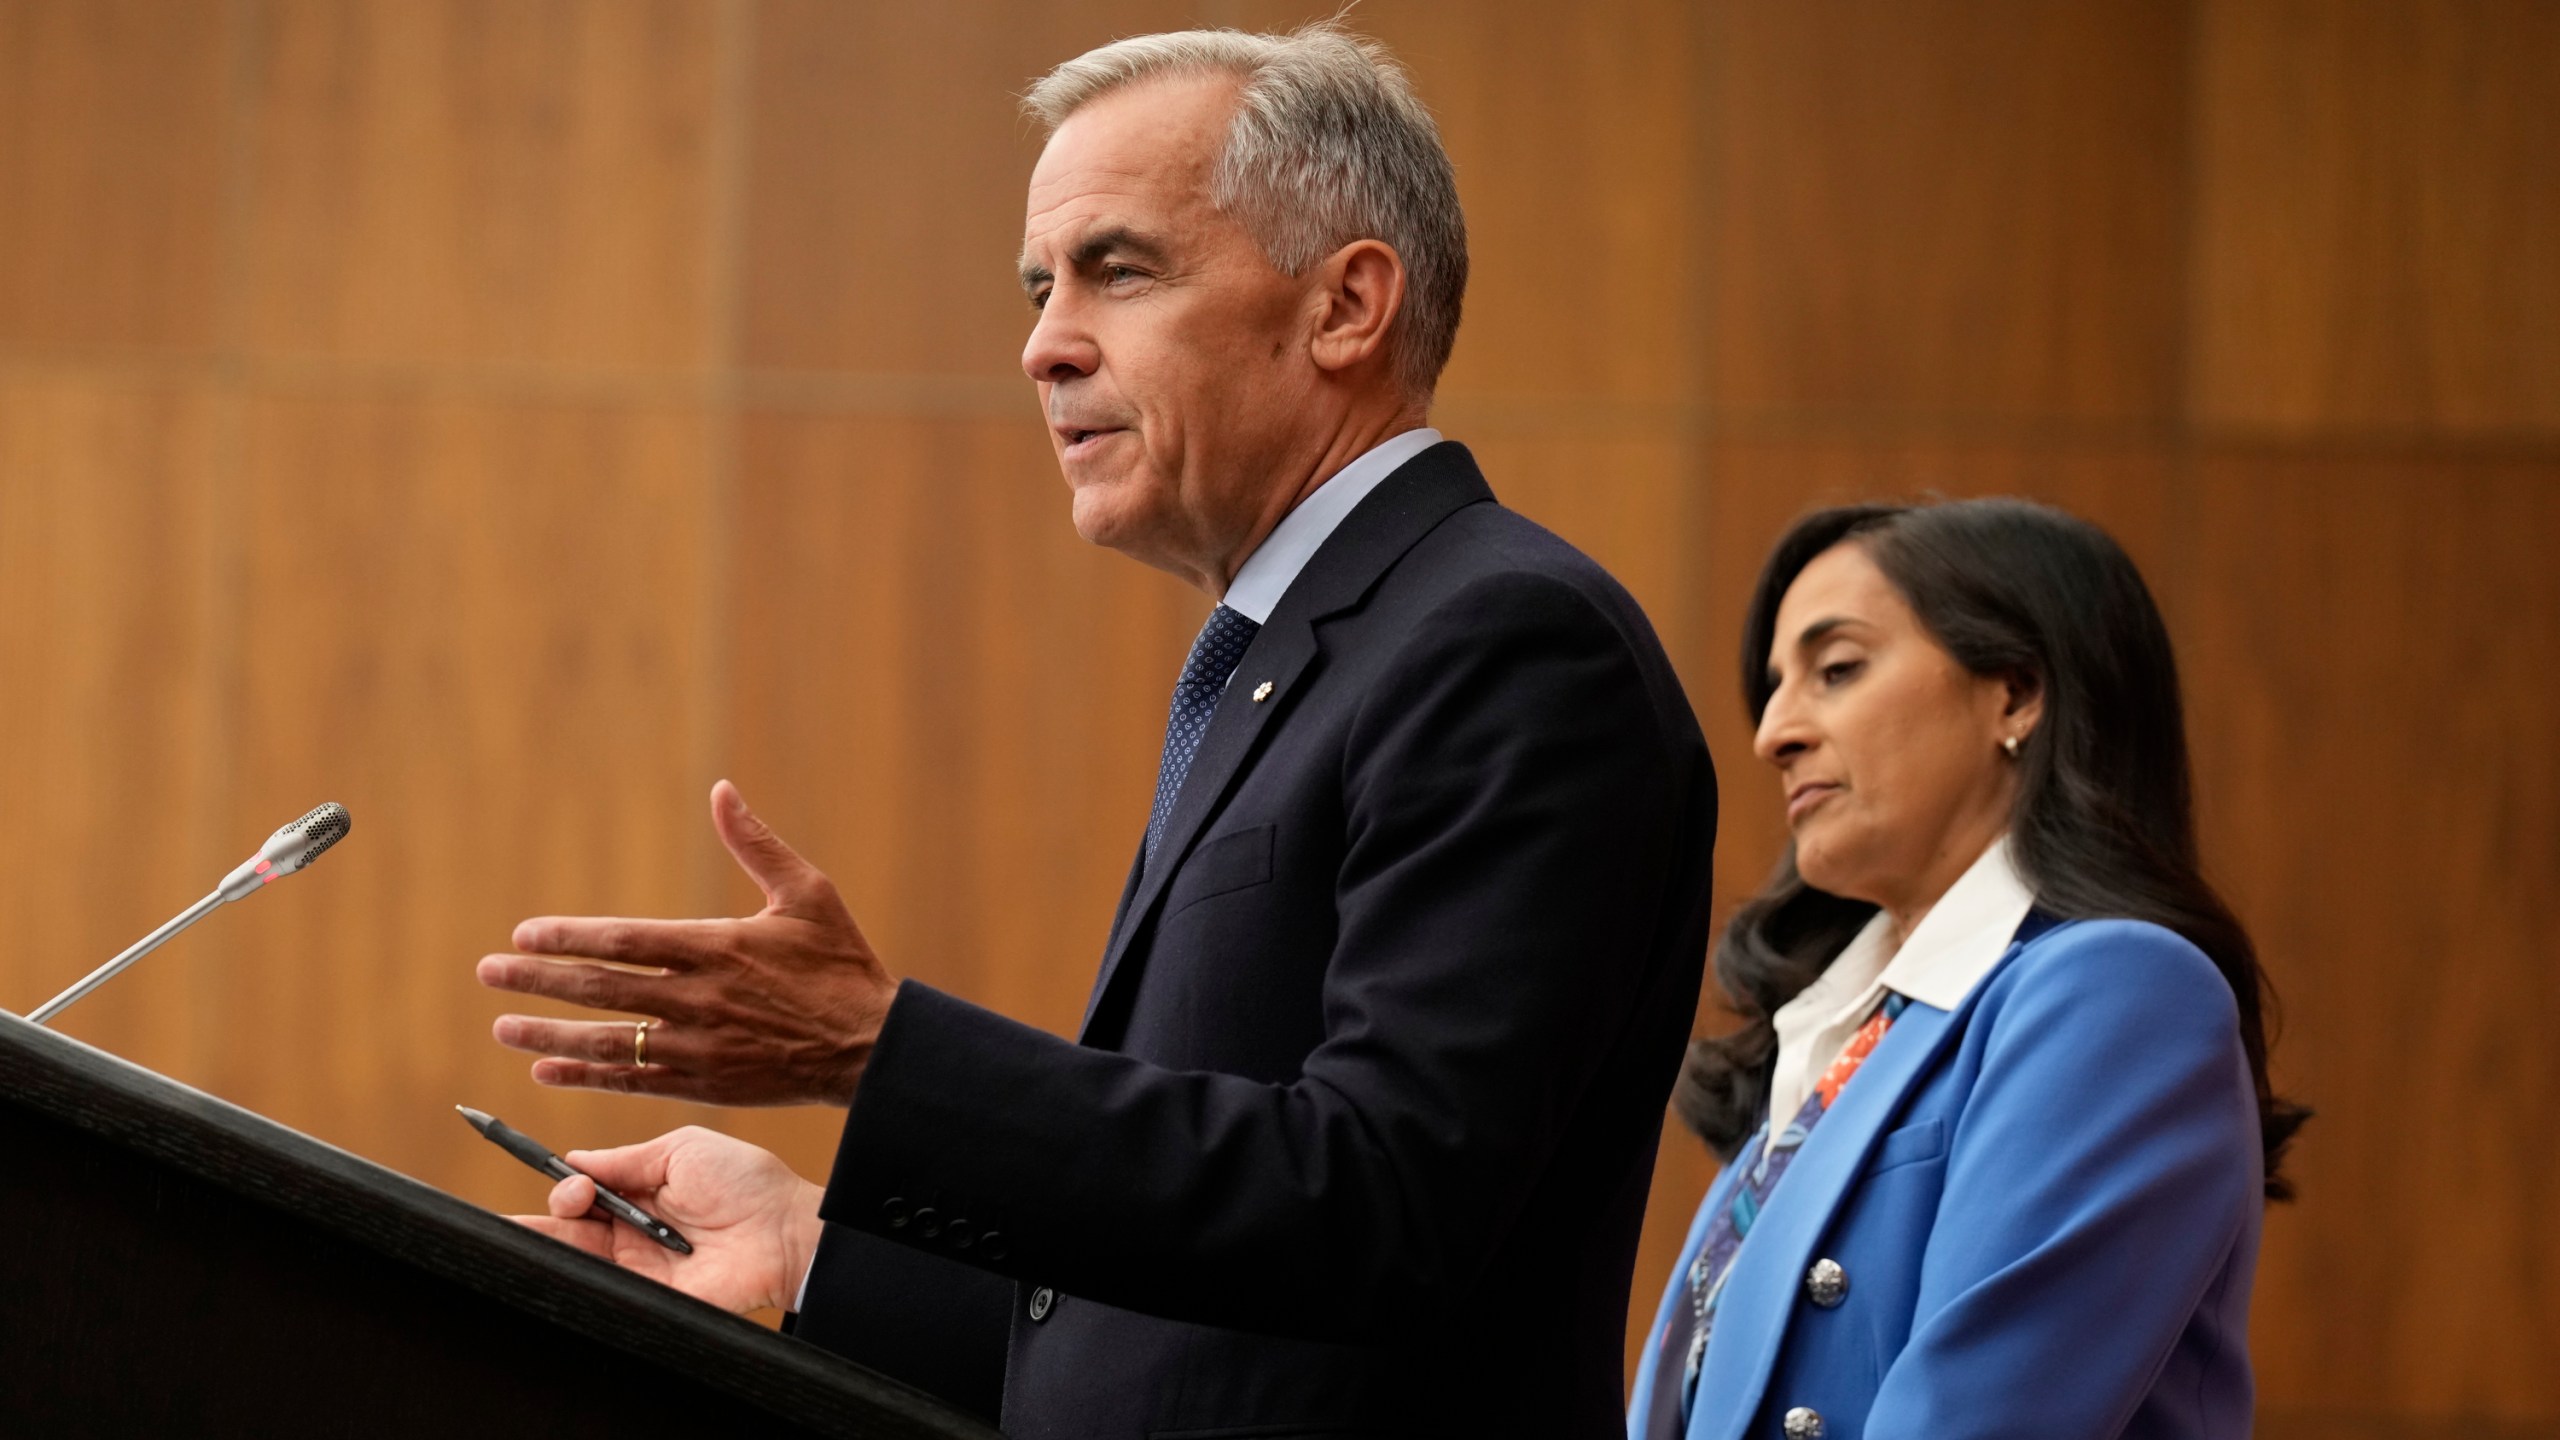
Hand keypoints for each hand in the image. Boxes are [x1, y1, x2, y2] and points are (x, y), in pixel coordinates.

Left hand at [478, 780, 898, 1104]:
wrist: (871, 1046)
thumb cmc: (841, 964)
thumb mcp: (808, 893)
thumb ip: (756, 843)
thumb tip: (723, 789)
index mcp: (719, 947)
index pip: (625, 940)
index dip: (569, 938)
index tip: (524, 936)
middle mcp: (700, 999)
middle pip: (602, 989)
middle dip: (538, 982)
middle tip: (489, 974)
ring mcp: (699, 1046)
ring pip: (608, 1042)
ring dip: (549, 1035)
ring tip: (504, 1028)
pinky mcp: (705, 1084)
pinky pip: (632, 1082)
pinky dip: (586, 1076)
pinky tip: (547, 1071)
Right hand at [513, 1126, 823, 1314]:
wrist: (786, 1229)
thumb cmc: (747, 1182)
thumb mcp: (682, 1151)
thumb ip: (626, 1160)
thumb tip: (574, 1160)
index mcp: (639, 1197)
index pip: (583, 1197)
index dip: (566, 1190)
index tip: (570, 1183)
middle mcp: (633, 1236)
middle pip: (569, 1235)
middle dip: (538, 1226)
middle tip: (523, 1220)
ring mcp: (640, 1271)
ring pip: (576, 1266)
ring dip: (546, 1252)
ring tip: (523, 1238)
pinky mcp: (651, 1300)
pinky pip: (604, 1296)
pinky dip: (578, 1284)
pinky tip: (559, 1269)